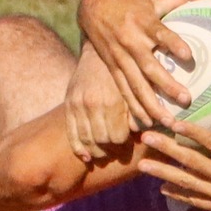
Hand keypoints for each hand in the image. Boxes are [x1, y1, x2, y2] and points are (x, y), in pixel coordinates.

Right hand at [64, 44, 135, 162]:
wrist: (96, 54)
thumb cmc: (120, 73)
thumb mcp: (132, 89)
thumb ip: (136, 111)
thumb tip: (141, 132)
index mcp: (112, 102)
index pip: (117, 136)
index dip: (123, 141)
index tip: (127, 139)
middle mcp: (93, 105)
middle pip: (101, 140)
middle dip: (110, 148)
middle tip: (116, 148)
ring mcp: (78, 106)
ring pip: (86, 140)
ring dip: (95, 151)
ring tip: (103, 153)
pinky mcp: (68, 105)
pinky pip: (71, 133)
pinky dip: (78, 148)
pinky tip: (86, 156)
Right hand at [76, 0, 210, 125]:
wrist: (92, 6)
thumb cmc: (130, 1)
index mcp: (143, 21)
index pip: (160, 33)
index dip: (173, 43)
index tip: (188, 55)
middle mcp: (131, 41)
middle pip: (149, 66)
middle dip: (167, 85)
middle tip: (186, 99)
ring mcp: (120, 56)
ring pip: (136, 84)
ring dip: (151, 104)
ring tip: (168, 121)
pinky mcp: (112, 67)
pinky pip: (124, 90)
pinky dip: (134, 107)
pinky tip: (146, 123)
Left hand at [137, 94, 210, 210]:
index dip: (194, 134)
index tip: (175, 123)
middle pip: (192, 162)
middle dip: (167, 149)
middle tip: (147, 138)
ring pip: (187, 182)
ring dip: (163, 173)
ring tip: (142, 165)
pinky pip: (194, 199)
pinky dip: (177, 194)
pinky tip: (161, 187)